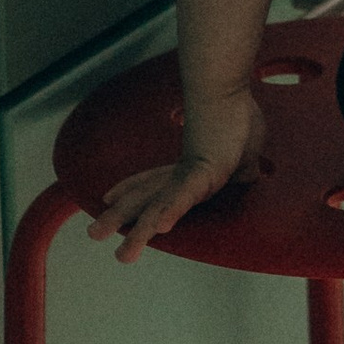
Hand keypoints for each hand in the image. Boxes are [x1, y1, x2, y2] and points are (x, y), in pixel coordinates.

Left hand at [88, 87, 264, 263]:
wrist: (228, 88)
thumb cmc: (237, 113)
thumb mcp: (244, 152)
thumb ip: (244, 167)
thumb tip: (251, 175)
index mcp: (190, 165)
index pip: (154, 183)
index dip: (132, 190)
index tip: (109, 197)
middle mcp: (182, 170)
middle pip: (145, 198)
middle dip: (120, 216)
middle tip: (93, 233)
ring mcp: (190, 173)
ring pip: (159, 207)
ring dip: (140, 231)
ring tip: (123, 256)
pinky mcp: (203, 171)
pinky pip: (184, 197)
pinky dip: (171, 211)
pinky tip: (160, 227)